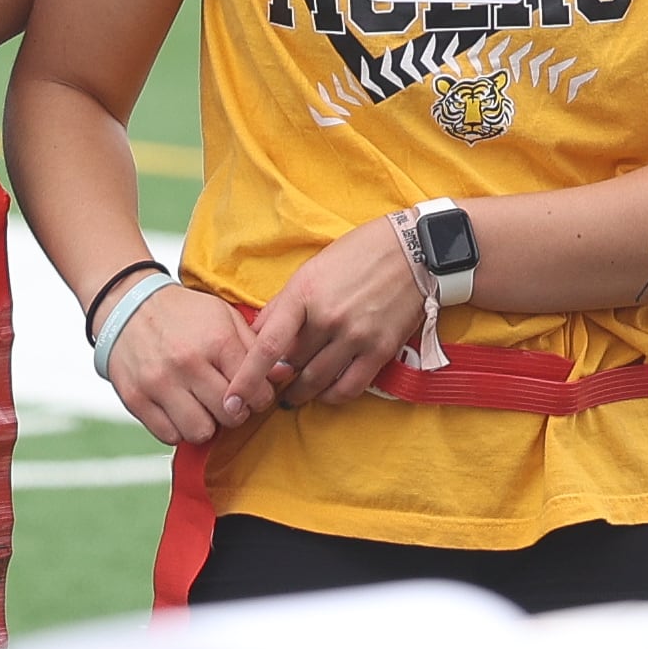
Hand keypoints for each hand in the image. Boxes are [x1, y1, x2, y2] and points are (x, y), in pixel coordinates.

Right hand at [108, 286, 261, 444]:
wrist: (129, 306)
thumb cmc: (184, 314)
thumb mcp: (224, 317)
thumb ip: (255, 347)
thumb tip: (285, 373)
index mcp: (216, 340)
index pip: (254, 391)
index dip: (260, 397)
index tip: (253, 394)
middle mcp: (188, 363)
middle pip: (230, 416)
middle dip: (236, 414)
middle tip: (230, 403)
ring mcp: (160, 383)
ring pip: (199, 432)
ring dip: (206, 425)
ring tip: (203, 408)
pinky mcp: (137, 399)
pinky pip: (168, 436)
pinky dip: (178, 428)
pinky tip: (180, 410)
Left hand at [224, 217, 423, 414]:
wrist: (414, 250)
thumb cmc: (359, 254)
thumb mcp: (312, 269)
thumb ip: (283, 304)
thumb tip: (256, 332)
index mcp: (304, 293)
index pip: (267, 345)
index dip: (246, 377)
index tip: (232, 398)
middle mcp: (327, 318)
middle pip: (290, 365)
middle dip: (276, 380)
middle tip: (268, 388)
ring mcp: (355, 336)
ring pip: (316, 381)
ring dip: (300, 392)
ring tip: (293, 395)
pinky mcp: (380, 350)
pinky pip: (349, 388)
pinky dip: (332, 396)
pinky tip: (325, 392)